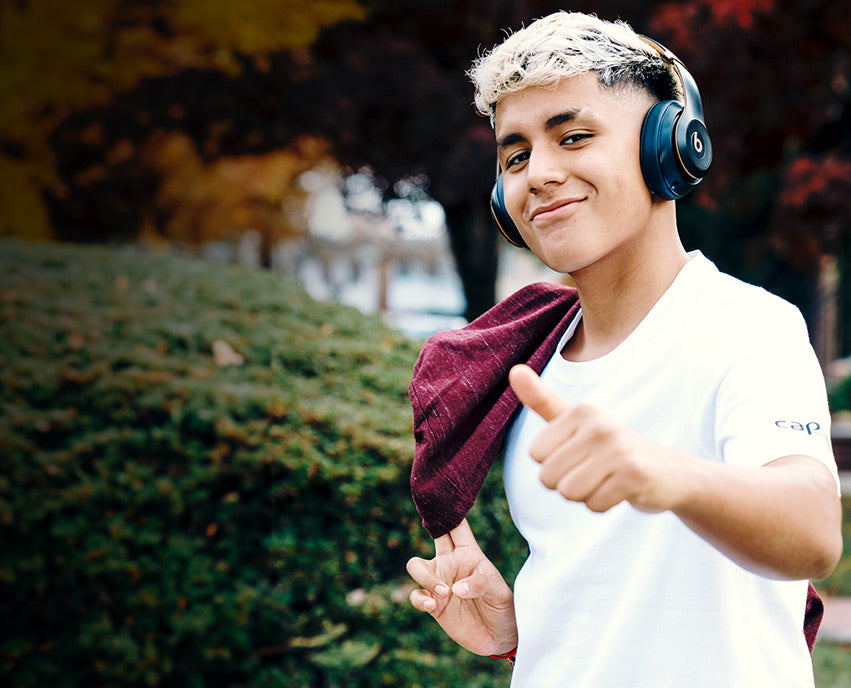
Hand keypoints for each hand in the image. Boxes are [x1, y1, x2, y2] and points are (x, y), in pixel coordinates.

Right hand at [406, 519, 516, 656]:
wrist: (499, 638)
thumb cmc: (503, 608)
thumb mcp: (499, 592)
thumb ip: (479, 584)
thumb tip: (455, 588)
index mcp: (469, 553)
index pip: (457, 527)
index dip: (449, 510)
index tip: (439, 495)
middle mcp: (451, 563)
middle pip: (433, 536)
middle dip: (429, 523)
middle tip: (427, 519)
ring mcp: (440, 583)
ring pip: (416, 566)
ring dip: (426, 578)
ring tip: (444, 593)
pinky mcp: (433, 605)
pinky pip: (416, 595)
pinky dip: (420, 599)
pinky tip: (433, 605)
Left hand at [508, 364, 684, 513]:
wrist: (668, 472)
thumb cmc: (610, 447)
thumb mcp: (575, 421)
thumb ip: (542, 399)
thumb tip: (514, 370)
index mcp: (580, 411)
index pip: (535, 454)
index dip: (553, 463)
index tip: (580, 455)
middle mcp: (599, 425)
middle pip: (548, 476)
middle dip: (567, 482)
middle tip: (594, 471)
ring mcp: (618, 449)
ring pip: (568, 492)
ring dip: (584, 495)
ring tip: (605, 480)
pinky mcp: (633, 475)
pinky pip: (593, 504)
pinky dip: (602, 505)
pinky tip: (620, 491)